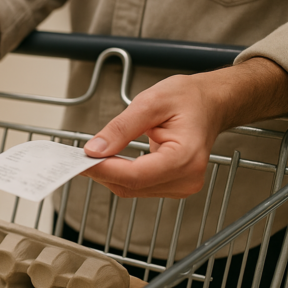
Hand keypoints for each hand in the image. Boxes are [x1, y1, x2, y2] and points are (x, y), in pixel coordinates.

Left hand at [82, 58, 287, 198]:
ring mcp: (181, 185)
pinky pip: (138, 186)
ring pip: (131, 189)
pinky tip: (110, 160)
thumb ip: (120, 128)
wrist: (210, 103)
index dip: (104, 170)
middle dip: (102, 171)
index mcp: (186, 157)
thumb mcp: (150, 102)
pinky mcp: (173, 186)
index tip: (80, 160)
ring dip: (109, 174)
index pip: (136, 175)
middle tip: (78, 155)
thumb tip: (94, 150)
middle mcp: (186, 178)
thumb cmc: (187, 98)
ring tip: (92, 155)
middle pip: (131, 185)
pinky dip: (119, 175)